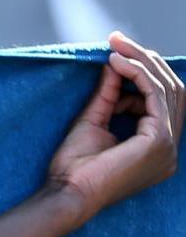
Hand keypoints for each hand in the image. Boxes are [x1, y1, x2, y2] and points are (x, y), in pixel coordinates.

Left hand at [43, 31, 181, 222]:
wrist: (65, 196)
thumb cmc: (72, 169)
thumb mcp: (93, 121)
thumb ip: (108, 94)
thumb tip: (114, 62)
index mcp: (157, 147)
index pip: (162, 99)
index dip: (143, 72)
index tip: (117, 52)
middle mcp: (170, 147)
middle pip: (171, 90)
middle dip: (146, 61)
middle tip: (119, 40)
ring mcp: (168, 145)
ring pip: (167, 89)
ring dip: (142, 62)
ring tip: (116, 46)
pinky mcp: (158, 141)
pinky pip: (155, 96)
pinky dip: (138, 74)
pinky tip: (118, 62)